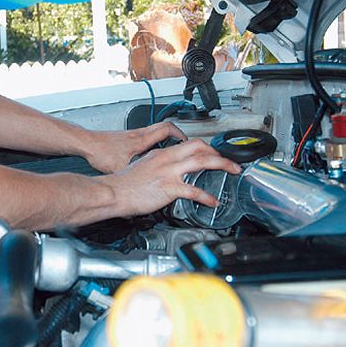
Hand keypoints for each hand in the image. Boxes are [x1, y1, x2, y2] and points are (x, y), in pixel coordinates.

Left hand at [82, 122, 186, 173]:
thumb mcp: (121, 167)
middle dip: (179, 134)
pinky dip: (152, 142)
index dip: (181, 137)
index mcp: (141, 141)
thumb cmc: (100, 152)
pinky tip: (150, 154)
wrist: (85, 143)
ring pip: (155, 130)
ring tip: (172, 149)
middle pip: (166, 126)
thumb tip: (143, 190)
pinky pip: (145, 136)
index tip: (190, 144)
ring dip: (165, 138)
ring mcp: (132, 135)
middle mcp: (138, 135)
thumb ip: (136, 176)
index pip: (168, 131)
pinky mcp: (125, 138)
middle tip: (187, 144)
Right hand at [104, 139, 241, 215]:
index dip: (204, 148)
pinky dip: (207, 197)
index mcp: (160, 154)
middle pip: (199, 146)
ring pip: (202, 161)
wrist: (112, 192)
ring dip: (222, 164)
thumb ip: (156, 168)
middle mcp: (167, 159)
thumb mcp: (141, 168)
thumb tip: (163, 175)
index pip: (188, 145)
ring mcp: (169, 172)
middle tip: (229, 161)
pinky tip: (213, 201)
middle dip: (219, 152)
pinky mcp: (169, 187)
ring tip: (233, 171)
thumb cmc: (122, 184)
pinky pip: (194, 190)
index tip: (213, 154)